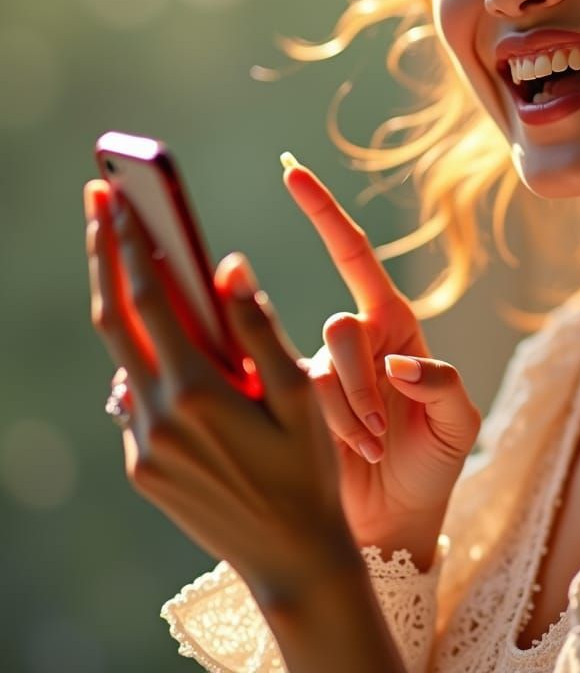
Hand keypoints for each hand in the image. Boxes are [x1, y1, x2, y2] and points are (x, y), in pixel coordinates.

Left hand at [83, 179, 356, 605]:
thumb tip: (227, 266)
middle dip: (104, 253)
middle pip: (115, 318)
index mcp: (199, 392)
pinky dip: (144, 362)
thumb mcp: (300, 394)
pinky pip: (134, 399)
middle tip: (98, 199)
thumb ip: (259, 326)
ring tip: (135, 263)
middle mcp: (156, 417)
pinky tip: (168, 350)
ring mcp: (142, 445)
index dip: (131, 240)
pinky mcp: (141, 467)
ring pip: (123, 359)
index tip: (117, 194)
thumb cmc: (309, 471)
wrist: (289, 558)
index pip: (151, 297)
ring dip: (125, 307)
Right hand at [282, 157, 480, 568]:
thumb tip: (401, 364)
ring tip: (372, 451)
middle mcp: (354, 340)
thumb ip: (444, 384)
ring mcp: (320, 373)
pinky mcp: (293, 407)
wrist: (397, 517)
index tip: (291, 171)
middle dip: (361, 386)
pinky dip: (330, 432)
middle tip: (379, 436)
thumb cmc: (433, 460)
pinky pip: (296, 402)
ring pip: (318, 369)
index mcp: (394, 324)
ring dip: (348, 417)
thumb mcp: (459, 422)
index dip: (323, 213)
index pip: (353, 255)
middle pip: (340, 328)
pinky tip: (353, 457)